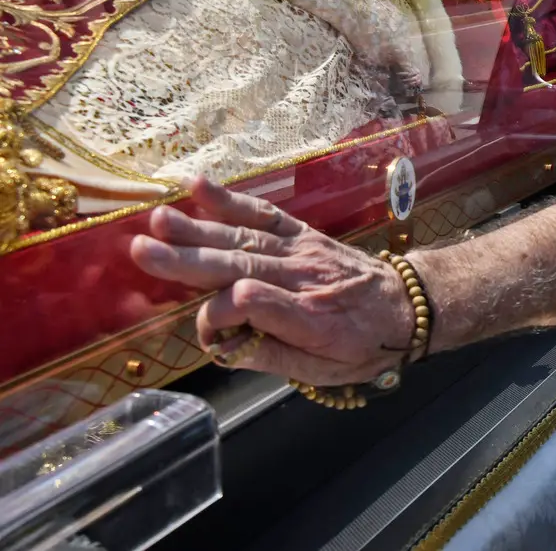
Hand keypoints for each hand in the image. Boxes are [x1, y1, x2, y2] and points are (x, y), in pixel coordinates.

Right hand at [130, 178, 416, 385]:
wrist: (411, 305)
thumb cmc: (364, 346)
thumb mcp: (325, 371)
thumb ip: (273, 357)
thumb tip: (224, 348)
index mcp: (309, 317)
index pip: (248, 306)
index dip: (216, 320)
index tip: (210, 339)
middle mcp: (302, 277)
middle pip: (237, 265)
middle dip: (187, 259)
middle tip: (142, 251)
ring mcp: (302, 250)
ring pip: (243, 238)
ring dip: (198, 228)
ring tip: (158, 219)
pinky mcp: (303, 234)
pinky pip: (265, 215)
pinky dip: (231, 200)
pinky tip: (198, 187)